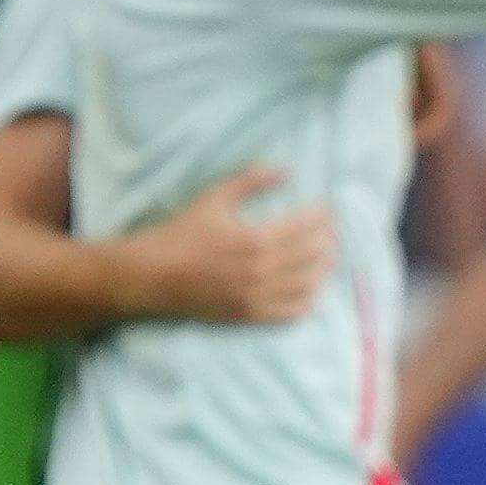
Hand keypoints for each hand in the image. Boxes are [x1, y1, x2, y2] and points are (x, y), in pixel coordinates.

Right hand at [134, 163, 337, 324]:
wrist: (150, 276)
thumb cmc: (181, 234)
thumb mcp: (213, 199)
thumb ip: (250, 181)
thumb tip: (285, 169)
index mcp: (255, 239)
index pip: (306, 227)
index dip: (323, 218)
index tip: (329, 209)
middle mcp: (260, 271)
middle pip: (313, 256)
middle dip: (329, 241)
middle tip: (334, 232)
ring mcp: (256, 296)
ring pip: (308, 285)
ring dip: (324, 270)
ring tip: (329, 258)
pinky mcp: (248, 315)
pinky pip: (291, 313)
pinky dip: (309, 301)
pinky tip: (313, 290)